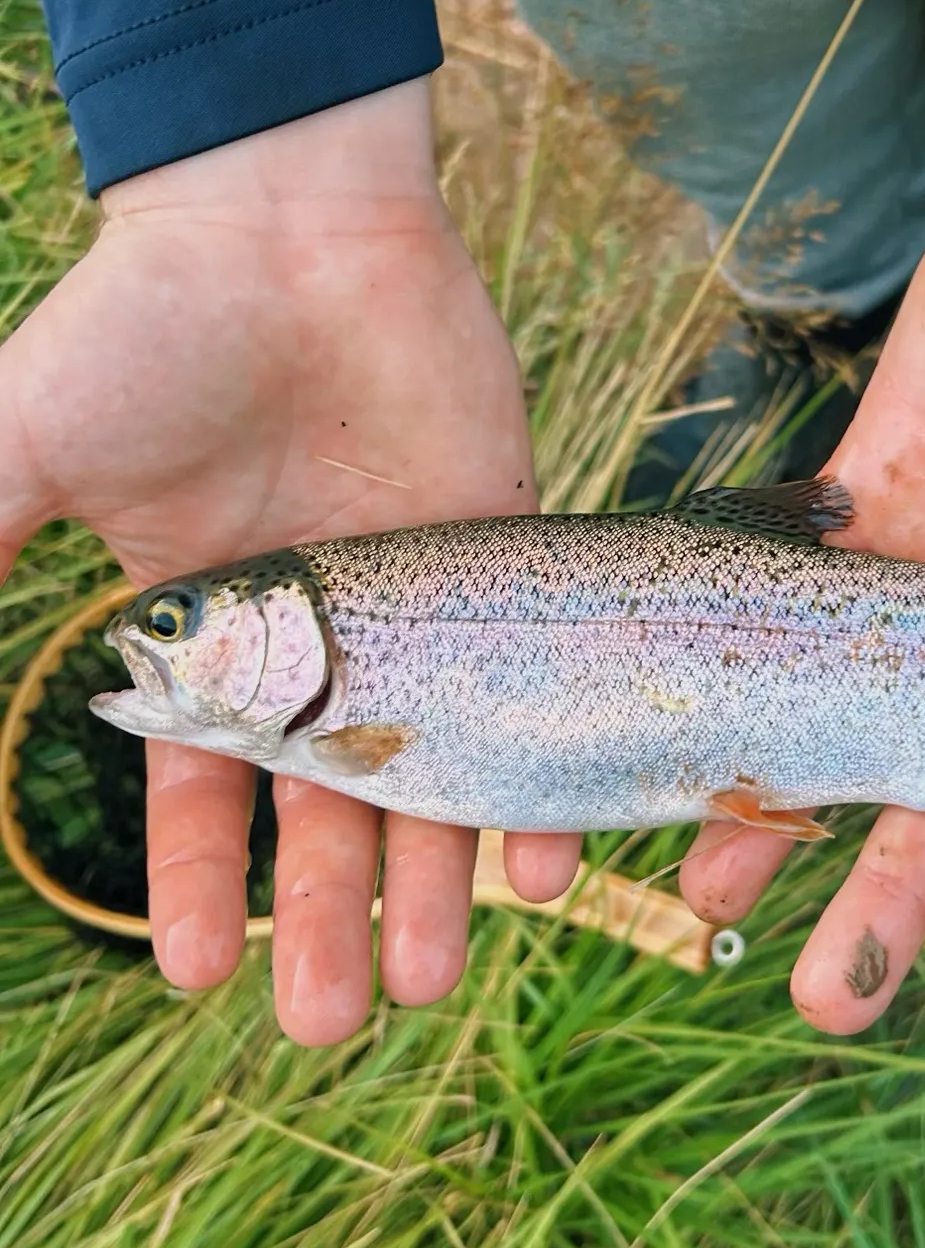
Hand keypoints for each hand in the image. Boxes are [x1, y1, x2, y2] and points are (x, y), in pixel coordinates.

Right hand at [0, 83, 582, 1043]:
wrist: (298, 225)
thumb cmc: (153, 327)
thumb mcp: (19, 446)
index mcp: (220, 633)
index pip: (206, 793)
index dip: (200, 885)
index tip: (204, 977)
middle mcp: (327, 637)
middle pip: (329, 805)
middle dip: (322, 914)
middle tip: (328, 1023)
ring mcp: (426, 604)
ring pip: (439, 768)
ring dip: (435, 878)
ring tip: (431, 983)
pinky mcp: (509, 557)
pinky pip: (539, 687)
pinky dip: (545, 770)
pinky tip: (549, 860)